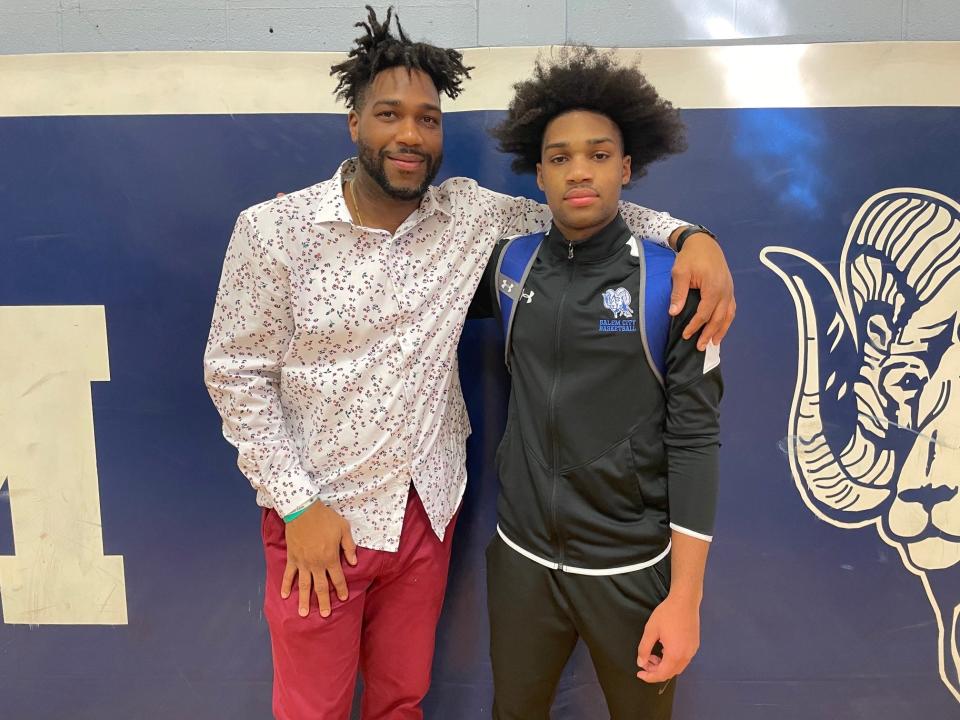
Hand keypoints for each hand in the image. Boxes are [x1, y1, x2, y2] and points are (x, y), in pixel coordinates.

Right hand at [281, 502, 357, 617]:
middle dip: (323, 601)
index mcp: (330, 558)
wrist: (303, 510)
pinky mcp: (292, 558)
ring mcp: (302, 563)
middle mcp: (316, 564)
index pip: (338, 578)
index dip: (341, 588)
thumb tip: (354, 562)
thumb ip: (349, 547)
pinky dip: (286, 585)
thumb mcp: (343, 529)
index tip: (343, 598)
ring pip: (304, 585)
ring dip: (304, 600)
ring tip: (303, 614)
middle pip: (321, 587)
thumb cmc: (325, 518)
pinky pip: (288, 574)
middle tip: (324, 615)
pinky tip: (284, 595)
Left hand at [636, 594, 700, 682]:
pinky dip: (672, 660)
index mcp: (675, 655)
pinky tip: (665, 650)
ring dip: (664, 666)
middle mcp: (686, 656)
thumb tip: (641, 663)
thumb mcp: (651, 630)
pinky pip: (683, 659)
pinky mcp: (695, 645)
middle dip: (656, 671)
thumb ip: (644, 649)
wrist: (685, 601)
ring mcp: (692, 651)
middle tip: (645, 663)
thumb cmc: (667, 614)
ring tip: (653, 655)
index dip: (649, 677)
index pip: (661, 674)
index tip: (639, 673)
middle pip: (670, 672)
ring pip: (677, 667)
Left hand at [669, 232, 735, 349]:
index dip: (695, 326)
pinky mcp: (729, 289)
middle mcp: (725, 291)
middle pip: (719, 318)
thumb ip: (678, 293)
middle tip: (700, 347)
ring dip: (722, 330)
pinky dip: (727, 320)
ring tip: (714, 343)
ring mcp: (730, 290)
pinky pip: (731, 308)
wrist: (704, 243)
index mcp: (713, 288)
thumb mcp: (680, 272)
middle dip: (709, 333)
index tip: (686, 335)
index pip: (704, 313)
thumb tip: (674, 313)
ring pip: (728, 315)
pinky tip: (722, 328)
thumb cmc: (690, 257)